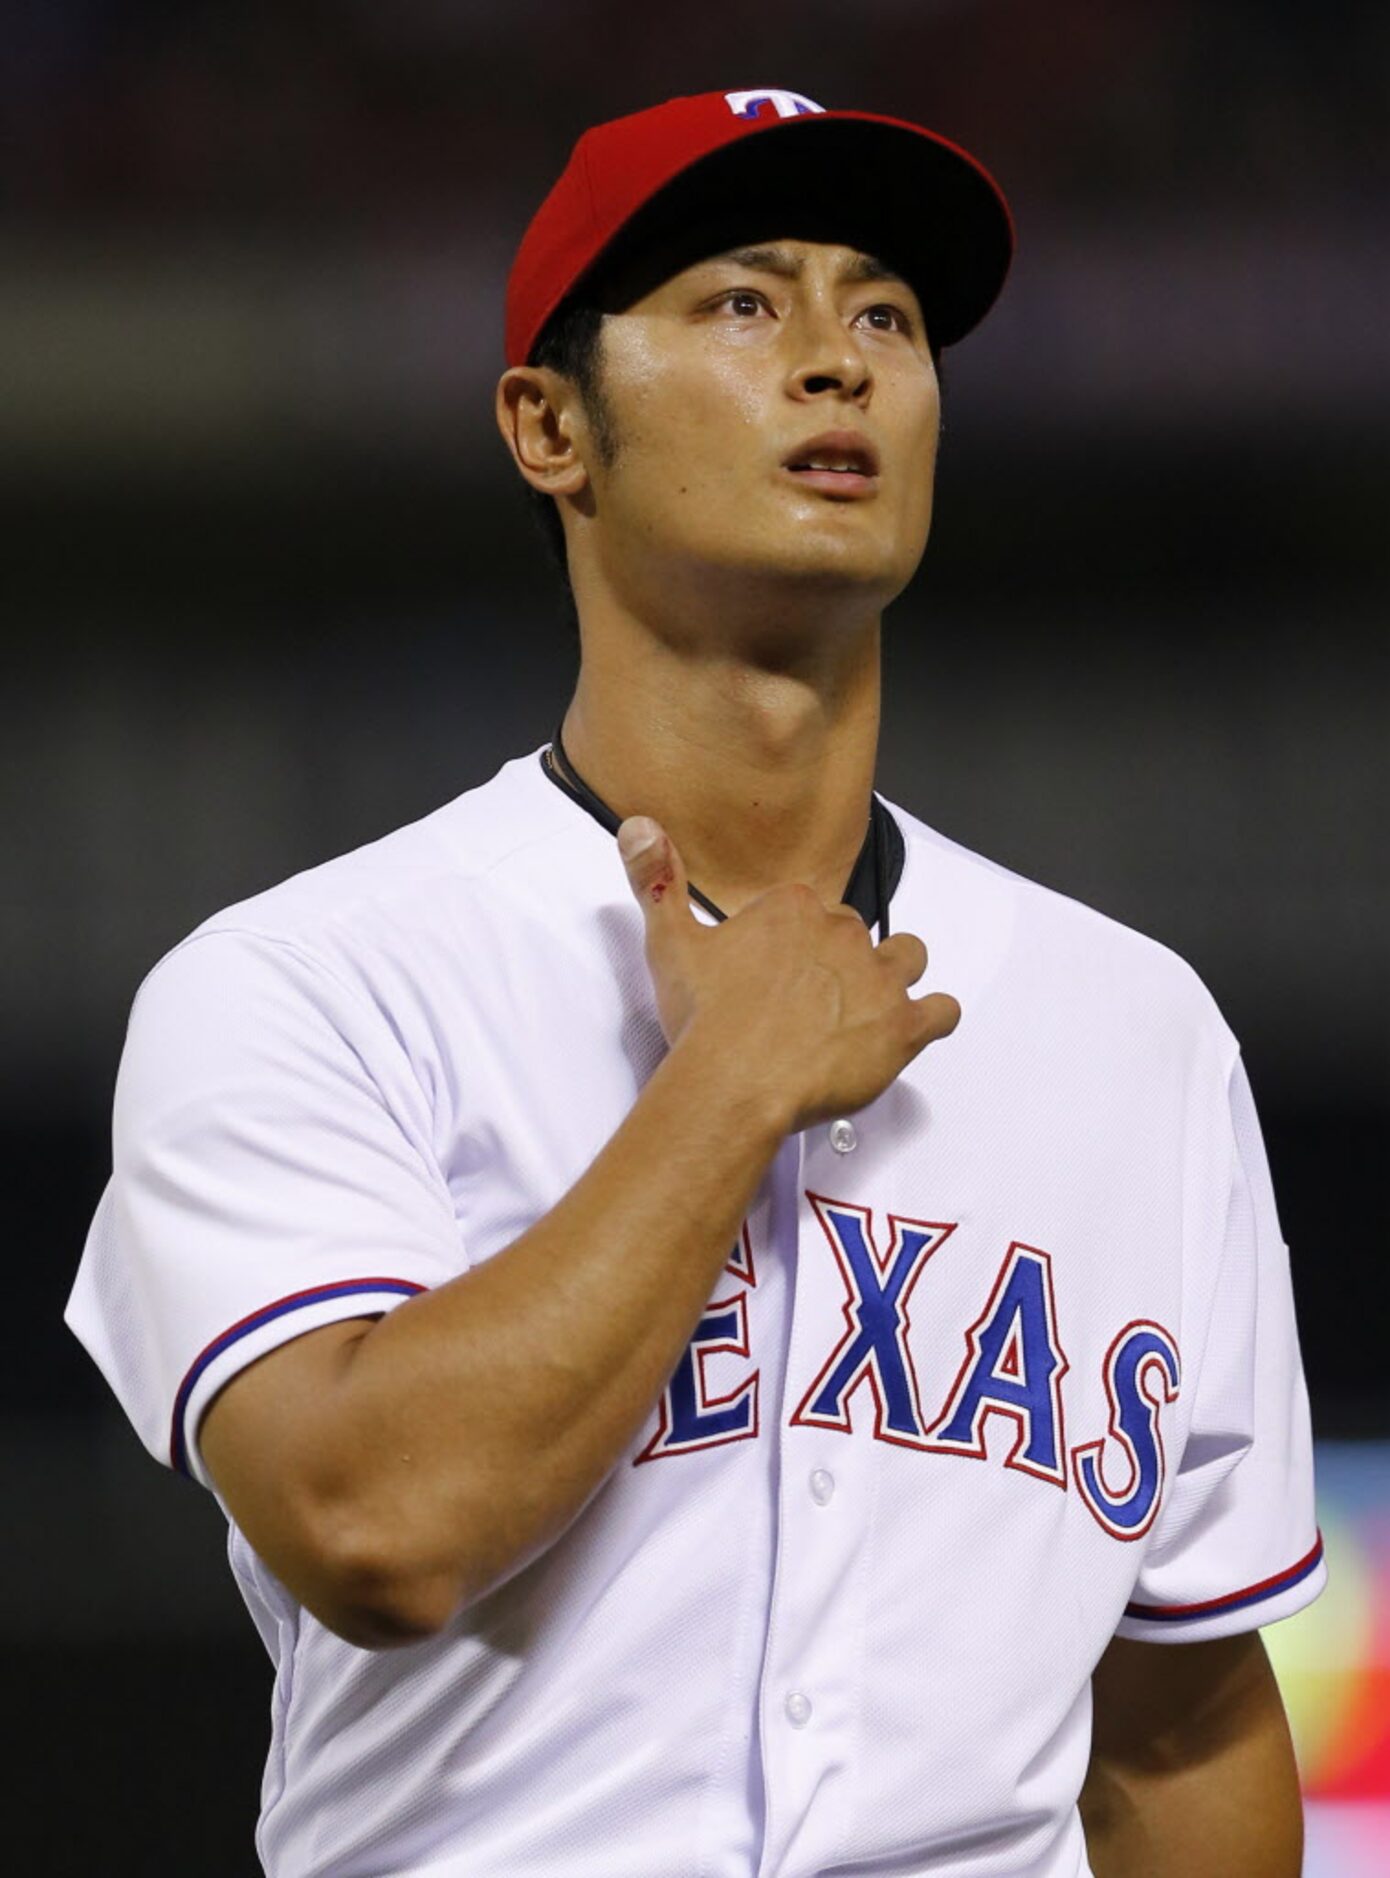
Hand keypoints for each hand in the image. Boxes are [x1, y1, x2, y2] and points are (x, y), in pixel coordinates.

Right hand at [618, 815, 960, 1134]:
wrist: (735, 1082)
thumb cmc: (707, 1021)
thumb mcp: (669, 943)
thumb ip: (656, 880)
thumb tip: (639, 825)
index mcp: (794, 909)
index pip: (812, 909)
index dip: (797, 941)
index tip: (778, 971)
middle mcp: (843, 934)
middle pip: (857, 935)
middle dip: (841, 962)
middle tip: (811, 1002)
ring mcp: (879, 980)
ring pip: (908, 958)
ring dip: (895, 977)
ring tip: (866, 1008)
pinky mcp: (904, 1026)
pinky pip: (942, 1010)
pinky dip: (932, 1019)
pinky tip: (908, 1031)